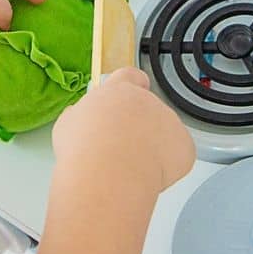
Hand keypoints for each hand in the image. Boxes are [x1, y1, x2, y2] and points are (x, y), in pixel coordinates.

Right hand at [51, 68, 194, 194]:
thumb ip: (82, 115)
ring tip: (130, 167)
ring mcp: (169, 121)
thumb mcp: (68, 124)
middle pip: (148, 110)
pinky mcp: (183, 145)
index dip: (129, 91)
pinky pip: (179, 155)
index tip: (125, 104)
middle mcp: (147, 100)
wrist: (105, 176)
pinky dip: (169, 166)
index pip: (131, 77)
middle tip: (121, 150)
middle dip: (139, 127)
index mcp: (119, 90)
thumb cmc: (83, 152)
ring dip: (153, 147)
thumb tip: (82, 121)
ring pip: (164, 133)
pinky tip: (148, 175)